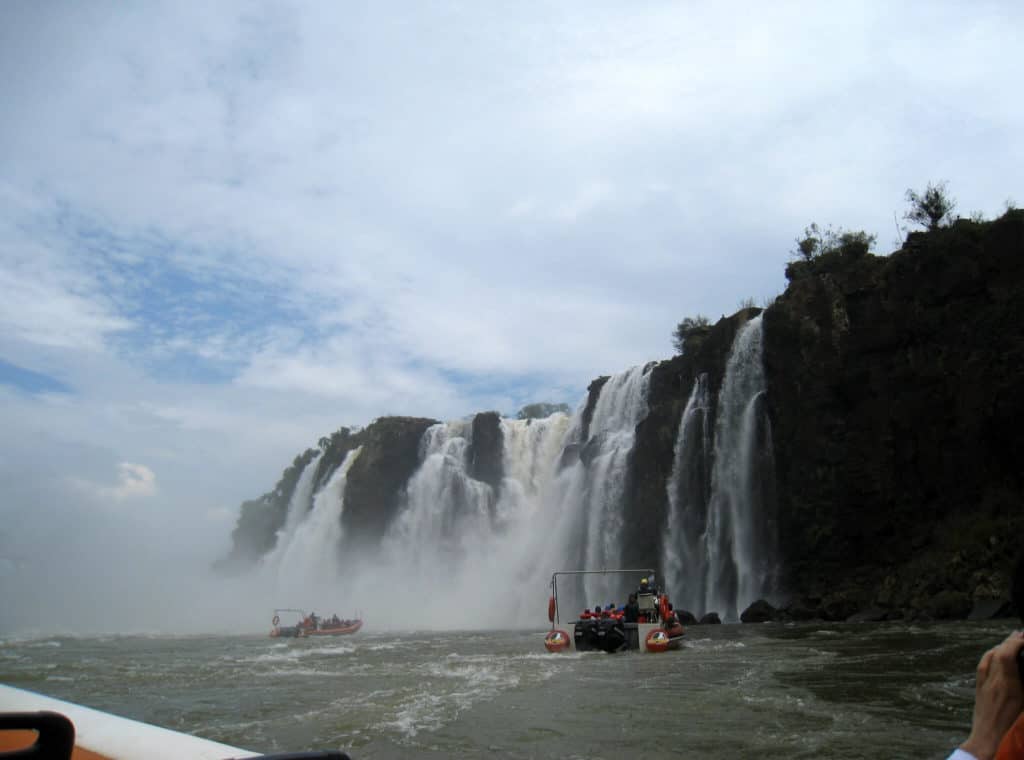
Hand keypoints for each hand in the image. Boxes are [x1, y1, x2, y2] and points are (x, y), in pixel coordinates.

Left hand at [960, 631, 1023, 759]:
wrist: (988, 742)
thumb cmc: (1012, 729)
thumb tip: (1023, 667)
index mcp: (1008, 687)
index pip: (1007, 654)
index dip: (1016, 642)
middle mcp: (993, 681)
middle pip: (998, 652)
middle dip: (1010, 641)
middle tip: (1022, 635)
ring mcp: (984, 684)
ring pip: (989, 657)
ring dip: (1001, 646)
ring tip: (1012, 641)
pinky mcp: (979, 689)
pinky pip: (983, 666)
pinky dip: (991, 656)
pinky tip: (997, 655)